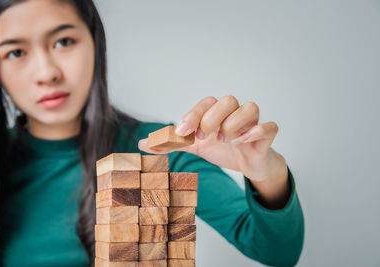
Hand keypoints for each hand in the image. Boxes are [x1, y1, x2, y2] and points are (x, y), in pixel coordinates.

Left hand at [138, 95, 289, 207]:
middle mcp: (235, 112)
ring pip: (250, 107)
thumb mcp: (195, 147)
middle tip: (204, 137)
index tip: (182, 132)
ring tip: (224, 140)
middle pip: (227, 100)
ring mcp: (253, 122)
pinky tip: (244, 141)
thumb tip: (142, 144)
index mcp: (217, 112)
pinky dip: (258, 131)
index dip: (193, 115)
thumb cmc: (222, 149)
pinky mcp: (267, 135)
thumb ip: (173, 144)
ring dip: (234, 124)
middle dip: (212, 118)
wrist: (248, 165)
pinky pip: (270, 126)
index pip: (206, 102)